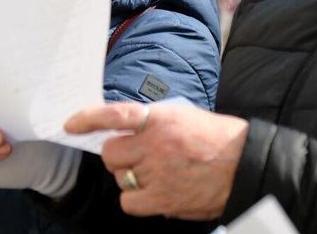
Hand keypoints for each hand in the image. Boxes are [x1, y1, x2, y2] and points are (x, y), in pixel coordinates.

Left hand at [65, 102, 248, 220]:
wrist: (245, 165)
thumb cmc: (216, 138)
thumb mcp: (183, 115)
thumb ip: (153, 121)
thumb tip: (123, 128)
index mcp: (161, 119)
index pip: (116, 115)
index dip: (88, 119)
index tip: (70, 125)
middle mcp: (156, 145)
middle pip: (111, 153)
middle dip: (118, 156)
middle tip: (135, 157)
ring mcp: (159, 174)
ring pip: (120, 178)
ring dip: (129, 177)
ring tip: (153, 174)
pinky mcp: (164, 200)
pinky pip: (128, 202)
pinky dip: (135, 199)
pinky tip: (150, 193)